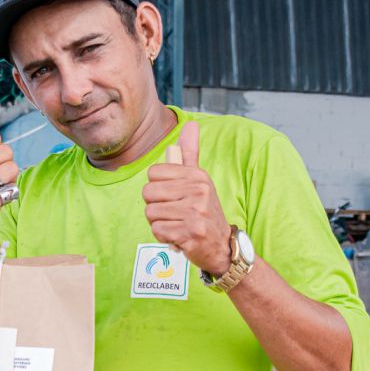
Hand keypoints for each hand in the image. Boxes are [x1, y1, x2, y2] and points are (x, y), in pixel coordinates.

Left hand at [142, 121, 231, 275]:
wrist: (221, 246)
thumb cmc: (204, 211)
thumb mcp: (200, 180)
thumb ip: (190, 153)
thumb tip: (191, 124)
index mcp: (197, 176)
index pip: (153, 173)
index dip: (157, 187)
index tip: (173, 196)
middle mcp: (198, 191)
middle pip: (148, 193)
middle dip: (155, 206)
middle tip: (173, 213)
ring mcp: (195, 213)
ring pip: (151, 213)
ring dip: (159, 223)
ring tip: (177, 224)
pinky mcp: (190, 233)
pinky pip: (158, 230)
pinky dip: (164, 237)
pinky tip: (179, 236)